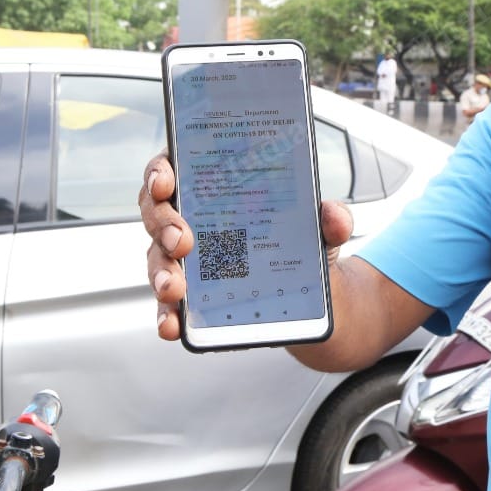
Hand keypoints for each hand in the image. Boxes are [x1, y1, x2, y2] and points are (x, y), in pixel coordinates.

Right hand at [139, 153, 355, 341]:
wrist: (308, 298)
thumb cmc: (299, 245)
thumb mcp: (320, 230)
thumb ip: (331, 219)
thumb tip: (334, 215)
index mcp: (213, 187)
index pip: (173, 166)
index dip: (160, 171)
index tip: (166, 181)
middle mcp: (190, 218)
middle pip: (157, 212)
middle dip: (163, 224)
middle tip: (182, 240)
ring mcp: (184, 259)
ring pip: (157, 259)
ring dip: (161, 273)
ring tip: (175, 288)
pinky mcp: (189, 298)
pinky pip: (167, 305)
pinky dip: (166, 315)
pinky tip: (172, 324)